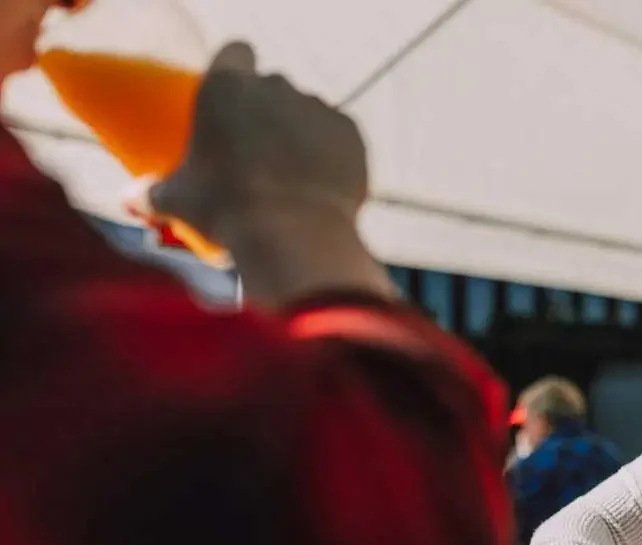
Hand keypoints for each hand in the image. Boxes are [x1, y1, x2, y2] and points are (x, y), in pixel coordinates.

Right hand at [147, 43, 395, 308]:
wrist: (293, 233)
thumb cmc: (225, 210)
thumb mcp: (178, 200)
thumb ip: (151, 192)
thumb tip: (127, 199)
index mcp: (227, 87)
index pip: (236, 52)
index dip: (237, 69)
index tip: (236, 95)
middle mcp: (276, 86)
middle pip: (274, 86)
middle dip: (269, 110)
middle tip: (261, 150)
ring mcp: (317, 106)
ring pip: (309, 111)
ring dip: (303, 132)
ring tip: (293, 174)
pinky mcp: (351, 132)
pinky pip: (340, 135)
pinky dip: (333, 152)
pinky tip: (321, 182)